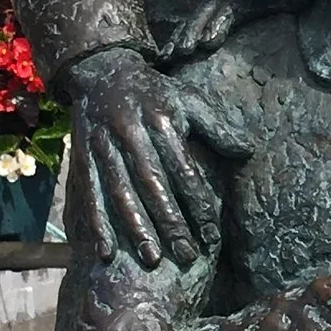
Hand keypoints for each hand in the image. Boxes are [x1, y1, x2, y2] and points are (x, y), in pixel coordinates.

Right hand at [66, 43, 223, 266]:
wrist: (101, 71)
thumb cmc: (155, 93)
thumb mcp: (189, 100)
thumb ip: (218, 128)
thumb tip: (249, 152)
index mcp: (161, 122)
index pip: (184, 170)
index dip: (199, 204)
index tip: (212, 235)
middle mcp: (131, 134)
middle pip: (152, 185)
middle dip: (170, 223)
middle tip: (187, 255)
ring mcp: (103, 146)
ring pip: (120, 193)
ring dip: (135, 228)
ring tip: (151, 259)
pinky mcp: (81, 157)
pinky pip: (88, 195)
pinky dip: (96, 224)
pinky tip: (106, 253)